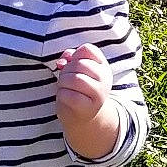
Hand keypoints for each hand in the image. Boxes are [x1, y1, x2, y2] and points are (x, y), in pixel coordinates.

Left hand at [55, 42, 120, 159]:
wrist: (82, 116)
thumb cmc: (76, 89)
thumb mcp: (76, 71)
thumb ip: (71, 59)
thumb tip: (65, 58)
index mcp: (103, 66)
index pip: (88, 49)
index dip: (74, 55)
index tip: (72, 64)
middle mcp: (104, 79)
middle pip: (79, 63)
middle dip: (66, 70)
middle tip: (65, 79)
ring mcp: (99, 94)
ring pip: (74, 79)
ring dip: (62, 82)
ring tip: (63, 87)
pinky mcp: (88, 108)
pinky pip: (68, 95)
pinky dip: (61, 95)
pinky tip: (64, 97)